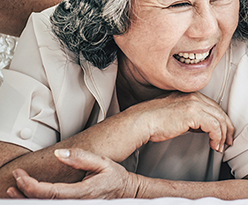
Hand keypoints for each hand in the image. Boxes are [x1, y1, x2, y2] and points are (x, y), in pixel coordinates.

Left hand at [7, 148, 138, 198]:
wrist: (126, 192)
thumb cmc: (114, 177)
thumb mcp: (102, 162)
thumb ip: (80, 157)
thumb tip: (59, 154)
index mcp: (83, 193)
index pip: (51, 193)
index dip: (32, 186)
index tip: (21, 176)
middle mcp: (78, 204)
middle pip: (44, 203)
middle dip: (25, 193)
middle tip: (15, 180)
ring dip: (28, 200)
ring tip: (15, 191)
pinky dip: (39, 201)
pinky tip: (30, 197)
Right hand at [130, 91, 233, 152]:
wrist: (141, 121)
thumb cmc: (154, 121)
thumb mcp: (177, 115)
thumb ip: (191, 117)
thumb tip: (203, 128)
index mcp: (190, 94)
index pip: (214, 106)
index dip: (222, 120)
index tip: (224, 133)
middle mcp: (194, 96)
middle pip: (219, 112)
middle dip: (227, 128)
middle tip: (228, 141)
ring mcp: (194, 103)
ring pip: (219, 119)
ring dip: (222, 135)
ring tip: (220, 147)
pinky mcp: (193, 114)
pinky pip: (214, 126)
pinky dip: (217, 137)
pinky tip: (214, 145)